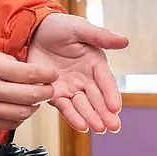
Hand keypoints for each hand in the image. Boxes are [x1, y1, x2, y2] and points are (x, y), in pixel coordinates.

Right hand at [0, 46, 56, 131]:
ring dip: (34, 108)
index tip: (53, 75)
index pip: (28, 73)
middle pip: (29, 95)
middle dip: (46, 93)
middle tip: (50, 89)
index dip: (46, 75)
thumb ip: (3, 60)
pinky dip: (18, 118)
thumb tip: (25, 69)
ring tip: (35, 101)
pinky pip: (6, 125)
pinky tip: (20, 111)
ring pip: (21, 113)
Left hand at [28, 14, 126, 133]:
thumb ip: (101, 36)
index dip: (111, 94)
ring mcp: (72, 88)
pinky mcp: (56, 94)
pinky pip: (66, 108)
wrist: (31, 31)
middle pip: (98, 98)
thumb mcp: (80, 28)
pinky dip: (73, 117)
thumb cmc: (58, 27)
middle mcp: (86, 78)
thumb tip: (125, 41)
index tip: (116, 107)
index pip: (106, 81)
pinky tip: (82, 126)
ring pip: (84, 106)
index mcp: (95, 63)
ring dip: (92, 117)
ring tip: (99, 128)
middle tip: (113, 126)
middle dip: (106, 113)